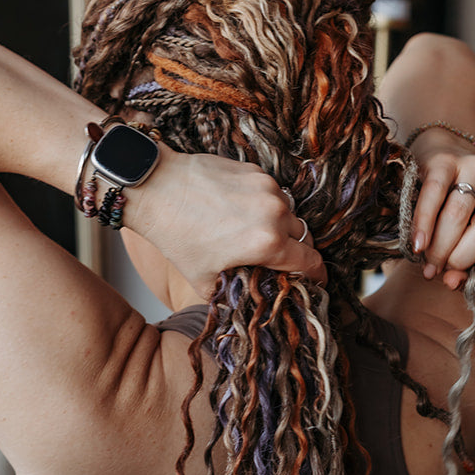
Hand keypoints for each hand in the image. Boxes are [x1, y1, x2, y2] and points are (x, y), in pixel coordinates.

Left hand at [128, 144, 325, 297]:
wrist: (157, 189)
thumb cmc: (177, 235)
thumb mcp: (204, 280)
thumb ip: (233, 295)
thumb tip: (247, 303)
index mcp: (267, 243)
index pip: (311, 262)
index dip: (317, 276)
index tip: (316, 280)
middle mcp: (274, 213)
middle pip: (302, 237)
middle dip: (293, 250)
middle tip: (275, 259)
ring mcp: (267, 188)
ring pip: (288, 213)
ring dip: (279, 226)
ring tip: (252, 234)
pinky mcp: (256, 171)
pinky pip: (272, 193)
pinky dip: (264, 205)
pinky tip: (240, 212)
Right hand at [409, 135, 474, 289]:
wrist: (449, 159)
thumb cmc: (469, 209)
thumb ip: (473, 262)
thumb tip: (452, 282)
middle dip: (463, 257)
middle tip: (445, 272)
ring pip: (458, 213)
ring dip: (441, 247)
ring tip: (430, 267)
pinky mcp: (445, 161)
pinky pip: (434, 194)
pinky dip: (424, 223)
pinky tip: (418, 245)